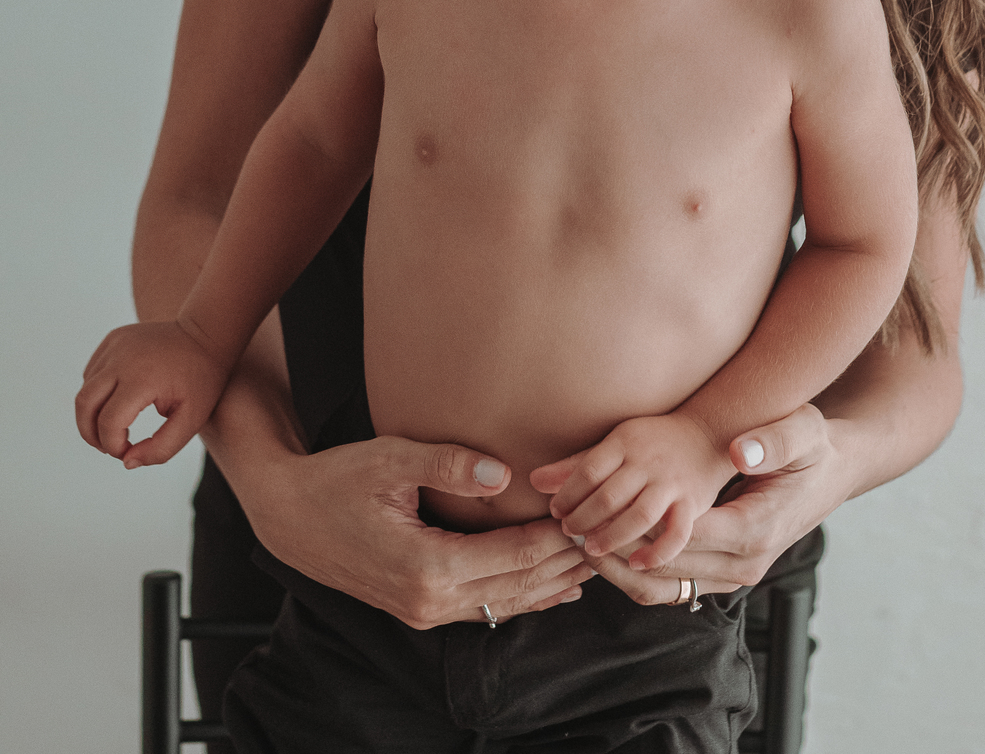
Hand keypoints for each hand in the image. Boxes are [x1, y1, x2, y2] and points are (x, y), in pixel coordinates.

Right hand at [76, 321, 229, 467]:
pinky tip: (117, 400)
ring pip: (86, 388)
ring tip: (114, 426)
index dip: (113, 446)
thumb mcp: (192, 420)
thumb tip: (127, 462)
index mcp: (142, 377)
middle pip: (84, 405)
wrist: (207, 334)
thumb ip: (161, 449)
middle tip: (107, 447)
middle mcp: (123, 358)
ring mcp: (116, 344)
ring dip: (93, 414)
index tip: (127, 452)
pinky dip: (97, 392)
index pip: (108, 423)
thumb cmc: (202, 380)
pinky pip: (93, 371)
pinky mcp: (114, 338)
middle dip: (89, 434)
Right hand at [234, 432, 596, 630]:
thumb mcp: (390, 459)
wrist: (288, 516)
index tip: (594, 518)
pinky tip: (552, 590)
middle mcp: (429, 600)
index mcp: (427, 566)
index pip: (513, 556)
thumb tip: (505, 475)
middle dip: (565, 564)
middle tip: (612, 541)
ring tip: (595, 563)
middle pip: (517, 586)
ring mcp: (423, 610)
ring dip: (550, 585)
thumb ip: (449, 464)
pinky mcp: (417, 607)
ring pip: (504, 604)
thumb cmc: (337, 480)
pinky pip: (482, 608)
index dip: (557, 538)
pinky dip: (521, 598)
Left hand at [529, 412, 733, 569]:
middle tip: (568, 532)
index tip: (555, 511)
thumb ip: (576, 464)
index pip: (588, 471)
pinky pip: (677, 533)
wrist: (704, 436)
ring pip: (639, 515)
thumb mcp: (614, 444)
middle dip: (583, 518)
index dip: (567, 495)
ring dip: (612, 536)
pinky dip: (657, 552)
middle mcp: (648, 462)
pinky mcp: (692, 504)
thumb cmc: (650, 443)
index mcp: (625, 442)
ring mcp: (671, 484)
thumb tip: (534, 481)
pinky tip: (637, 564)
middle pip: (609, 495)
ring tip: (592, 549)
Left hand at [583, 404, 853, 604]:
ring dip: (617, 568)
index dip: (635, 528)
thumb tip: (741, 452)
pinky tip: (605, 546)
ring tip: (576, 538)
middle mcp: (744, 564)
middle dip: (614, 551)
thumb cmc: (813, 448)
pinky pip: (673, 586)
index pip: (682, 539)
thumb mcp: (802, 432)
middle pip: (666, 571)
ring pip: (664, 588)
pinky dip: (636, 572)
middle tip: (569, 526)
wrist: (831, 473)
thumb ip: (773, 441)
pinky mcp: (724, 575)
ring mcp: (734, 575)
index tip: (593, 512)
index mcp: (756, 530)